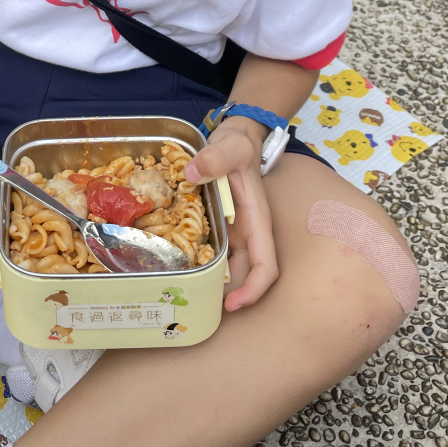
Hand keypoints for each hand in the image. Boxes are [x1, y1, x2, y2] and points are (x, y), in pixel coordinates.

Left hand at [184, 117, 278, 311]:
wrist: (237, 138)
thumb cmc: (238, 144)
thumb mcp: (229, 146)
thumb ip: (214, 158)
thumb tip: (192, 173)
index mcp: (256, 219)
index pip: (266, 265)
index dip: (253, 289)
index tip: (233, 304)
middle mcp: (248, 231)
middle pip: (246, 274)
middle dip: (229, 296)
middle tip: (197, 308)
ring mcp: (236, 231)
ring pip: (230, 268)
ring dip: (215, 284)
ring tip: (187, 296)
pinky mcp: (223, 226)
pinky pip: (217, 253)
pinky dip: (204, 265)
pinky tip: (181, 269)